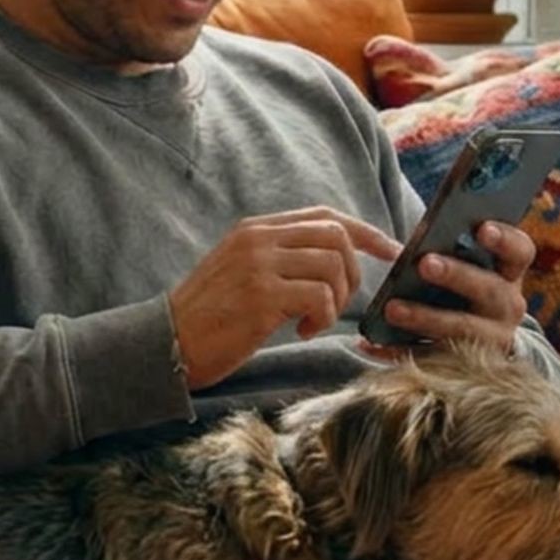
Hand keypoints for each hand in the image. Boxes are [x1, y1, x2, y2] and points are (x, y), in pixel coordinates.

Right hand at [169, 207, 400, 389]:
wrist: (168, 343)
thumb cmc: (209, 317)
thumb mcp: (242, 271)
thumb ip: (280, 257)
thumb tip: (335, 259)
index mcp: (256, 229)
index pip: (325, 216)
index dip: (365, 231)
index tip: (391, 250)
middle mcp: (258, 238)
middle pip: (337, 236)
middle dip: (353, 273)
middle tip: (338, 304)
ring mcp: (259, 264)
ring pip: (333, 265)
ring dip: (336, 301)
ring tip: (313, 321)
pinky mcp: (261, 295)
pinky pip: (320, 296)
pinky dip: (323, 318)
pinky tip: (302, 332)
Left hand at [362, 220, 533, 356]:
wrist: (478, 343)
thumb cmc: (462, 287)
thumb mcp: (469, 267)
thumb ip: (455, 248)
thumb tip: (423, 233)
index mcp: (510, 273)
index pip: (520, 251)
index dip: (505, 239)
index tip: (482, 229)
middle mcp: (508, 306)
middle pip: (489, 289)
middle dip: (457, 275)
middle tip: (425, 264)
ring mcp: (492, 339)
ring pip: (462, 329)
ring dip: (425, 317)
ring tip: (392, 308)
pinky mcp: (466, 367)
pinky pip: (430, 359)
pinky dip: (398, 350)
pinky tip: (371, 342)